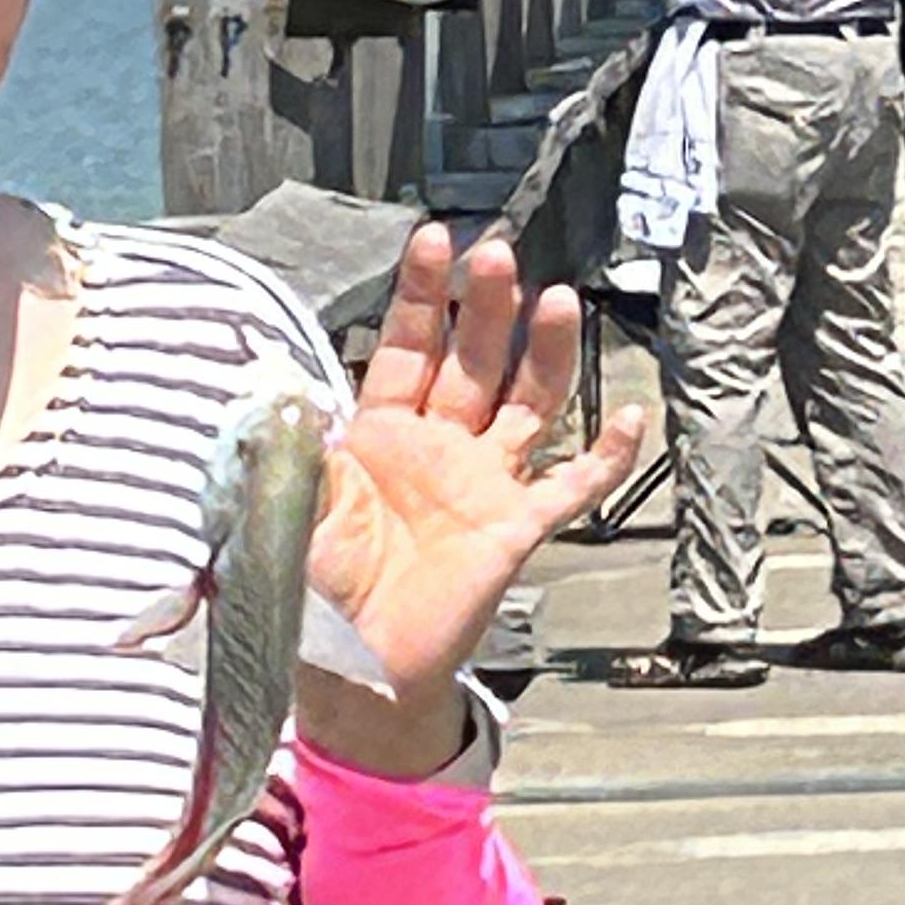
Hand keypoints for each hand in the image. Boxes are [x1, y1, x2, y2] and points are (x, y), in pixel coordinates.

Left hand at [297, 226, 644, 777]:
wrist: (349, 666)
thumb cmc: (308, 589)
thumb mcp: (285, 500)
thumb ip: (289, 440)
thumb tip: (274, 382)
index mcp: (378, 433)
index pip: (406, 345)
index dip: (422, 293)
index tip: (435, 238)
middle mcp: (436, 448)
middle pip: (473, 360)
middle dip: (486, 307)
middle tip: (499, 256)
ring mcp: (481, 485)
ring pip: (526, 403)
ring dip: (545, 353)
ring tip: (560, 300)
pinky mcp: (516, 529)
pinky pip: (571, 486)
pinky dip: (605, 454)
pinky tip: (630, 415)